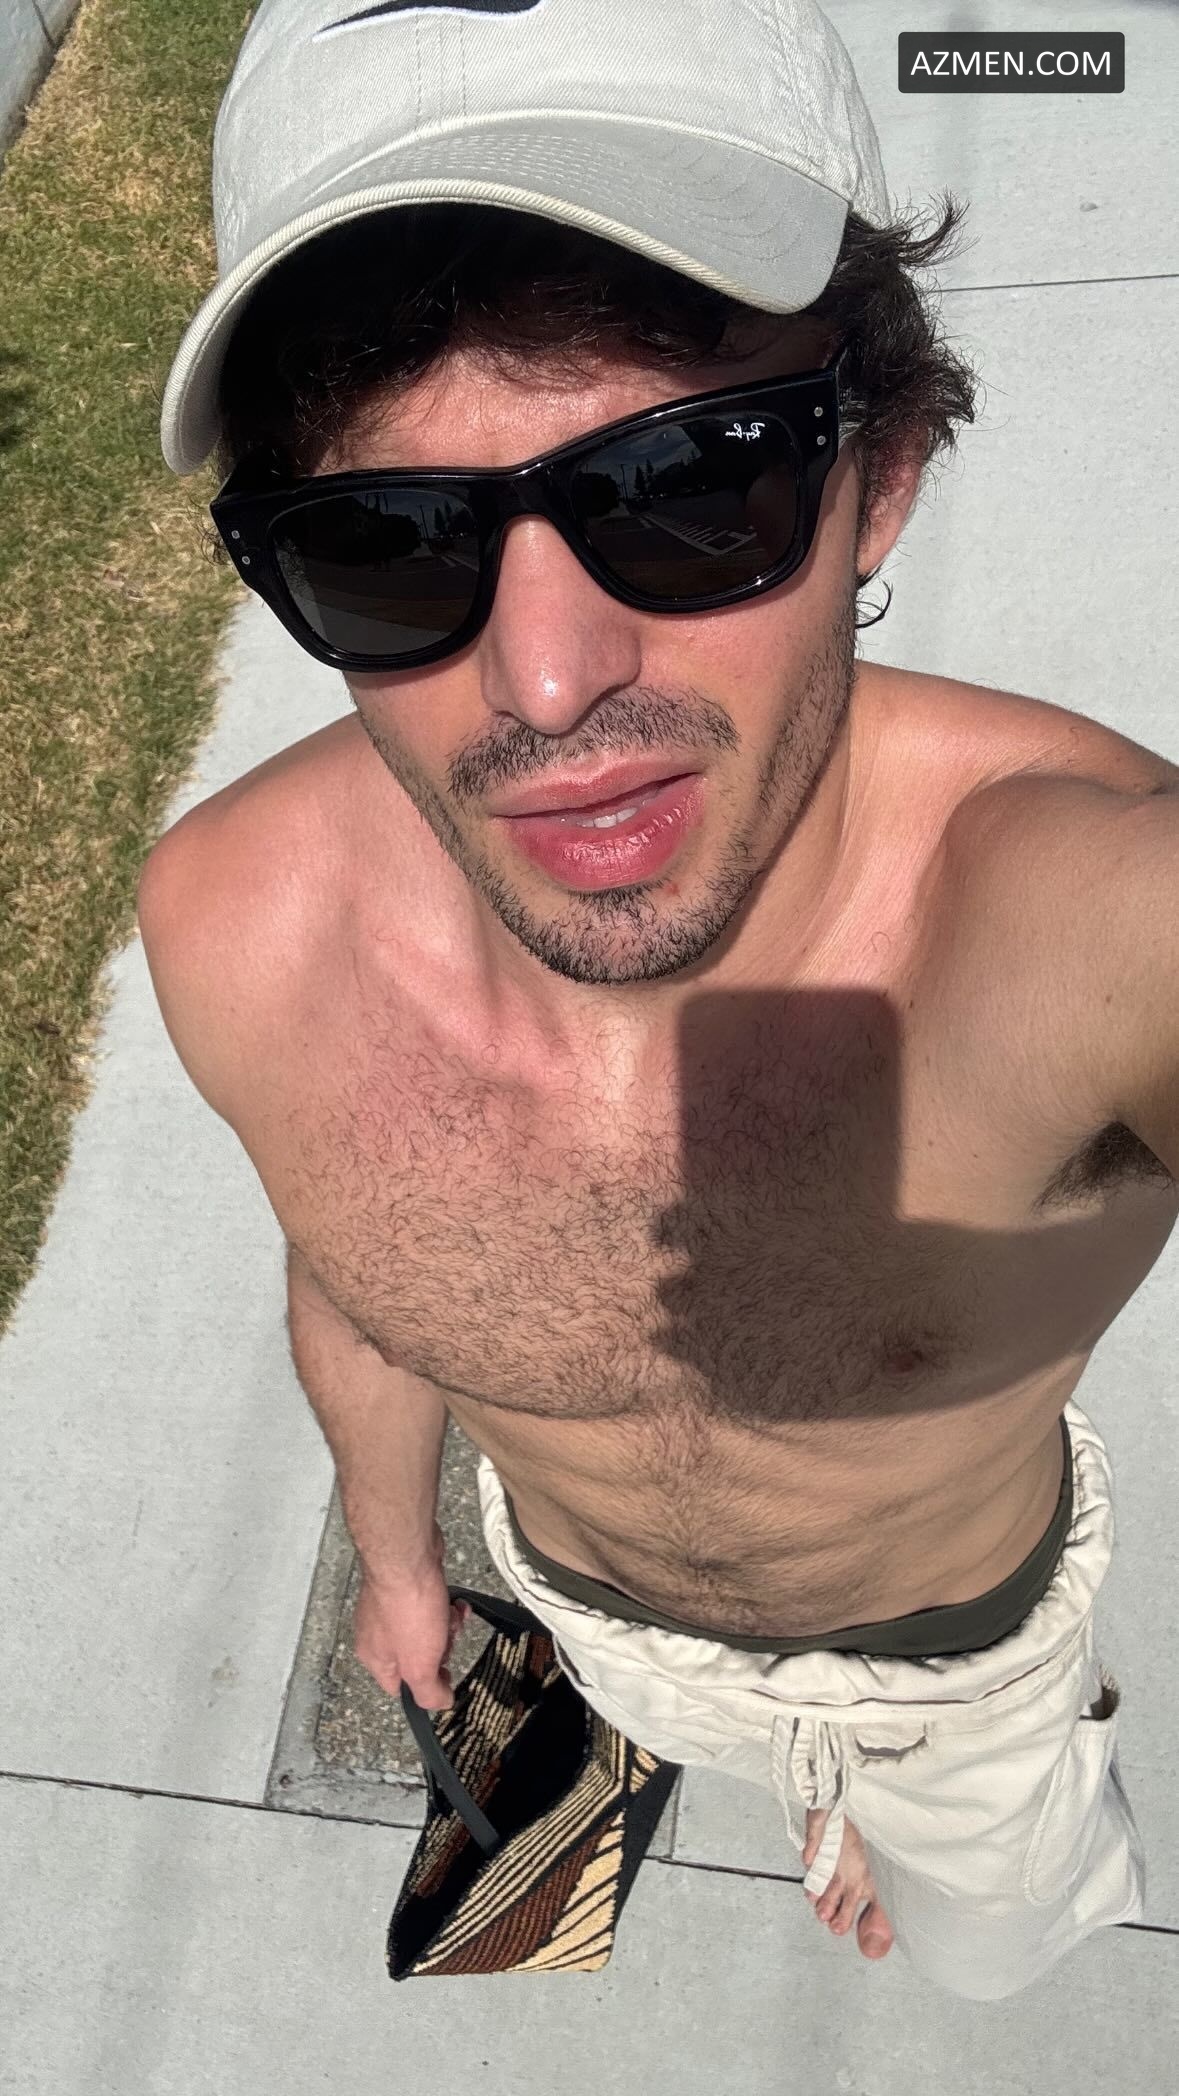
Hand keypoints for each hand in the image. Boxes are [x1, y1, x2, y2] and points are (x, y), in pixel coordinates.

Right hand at [352, 1546, 470, 1710]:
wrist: (408, 1557)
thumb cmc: (408, 1610)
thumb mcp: (419, 1666)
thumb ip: (428, 1693)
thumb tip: (441, 1704)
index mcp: (374, 1658)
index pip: (399, 1688)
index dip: (425, 1686)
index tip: (446, 1677)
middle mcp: (377, 1633)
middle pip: (417, 1656)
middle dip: (439, 1648)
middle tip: (446, 1639)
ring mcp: (390, 1607)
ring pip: (427, 1629)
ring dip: (446, 1624)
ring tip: (450, 1614)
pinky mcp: (406, 1586)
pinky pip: (430, 1604)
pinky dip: (445, 1604)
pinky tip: (454, 1600)